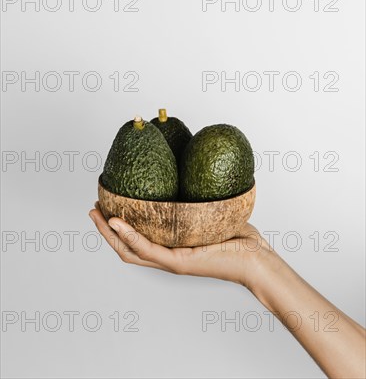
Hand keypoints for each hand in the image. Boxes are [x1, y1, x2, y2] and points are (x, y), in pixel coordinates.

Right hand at [89, 202, 267, 287]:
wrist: (258, 261)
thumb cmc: (239, 238)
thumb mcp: (211, 214)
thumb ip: (196, 199)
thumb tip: (189, 170)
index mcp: (173, 248)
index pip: (137, 240)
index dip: (118, 227)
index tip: (107, 206)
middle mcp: (168, 257)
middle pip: (126, 247)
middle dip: (106, 229)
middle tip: (92, 209)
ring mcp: (172, 262)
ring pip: (129, 250)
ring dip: (109, 233)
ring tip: (96, 213)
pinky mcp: (179, 263)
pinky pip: (147, 249)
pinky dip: (129, 236)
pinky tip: (117, 222)